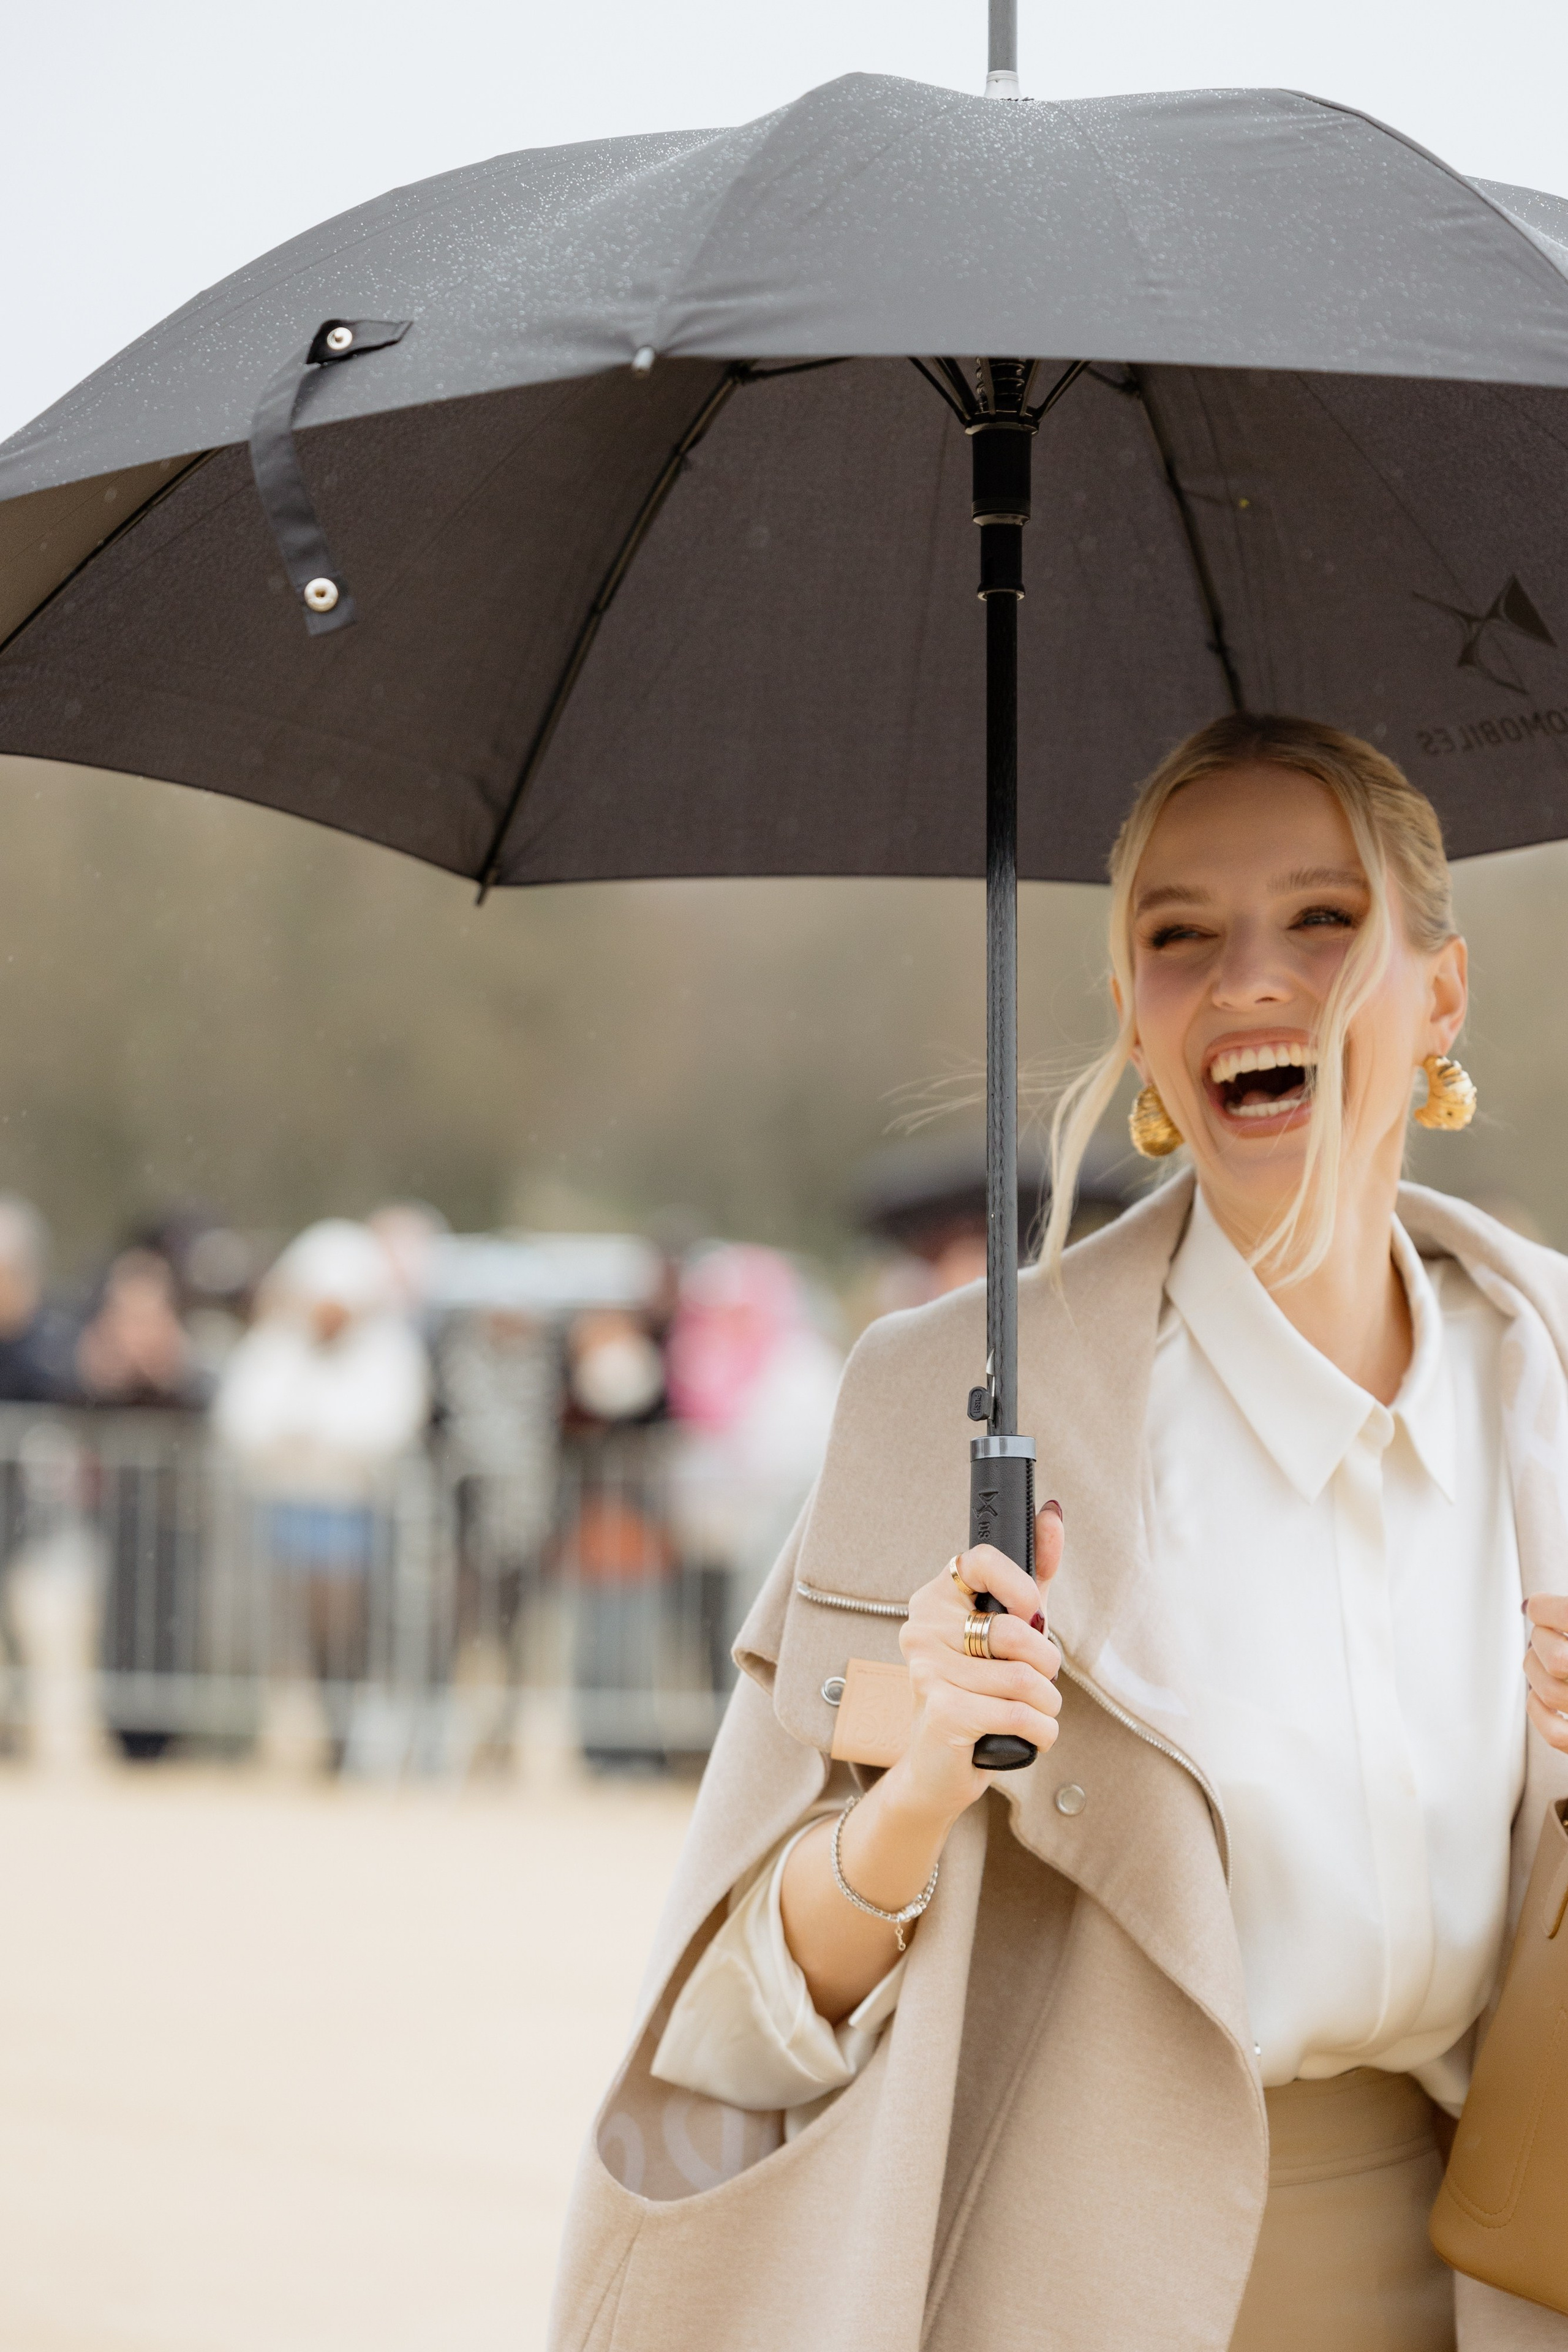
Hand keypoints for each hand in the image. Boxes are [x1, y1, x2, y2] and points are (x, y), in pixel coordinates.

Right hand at [780, 1503, 1064, 2022]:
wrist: (938, 1767)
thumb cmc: (978, 1691)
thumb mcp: (1009, 1629)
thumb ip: (1033, 1573)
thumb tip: (1052, 1512)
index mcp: (935, 1597)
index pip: (980, 1559)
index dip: (1020, 1586)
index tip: (1033, 1612)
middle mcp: (921, 1628)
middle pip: (1015, 1630)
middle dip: (1044, 1665)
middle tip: (1033, 1679)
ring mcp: (928, 1671)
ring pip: (1026, 1679)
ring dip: (1046, 1705)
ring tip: (1027, 1712)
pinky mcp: (944, 1712)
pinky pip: (1022, 1714)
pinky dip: (1042, 1731)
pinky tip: (1027, 1735)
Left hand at [1524, 1595, 1567, 1752]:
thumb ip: (1567, 1615)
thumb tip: (1532, 1605)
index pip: (1566, 1613)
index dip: (1545, 1607)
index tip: (1537, 1605)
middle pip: (1554, 1657)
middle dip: (1541, 1639)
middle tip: (1545, 1633)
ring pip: (1548, 1692)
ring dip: (1535, 1671)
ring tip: (1542, 1658)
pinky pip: (1555, 1734)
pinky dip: (1537, 1710)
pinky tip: (1538, 1694)